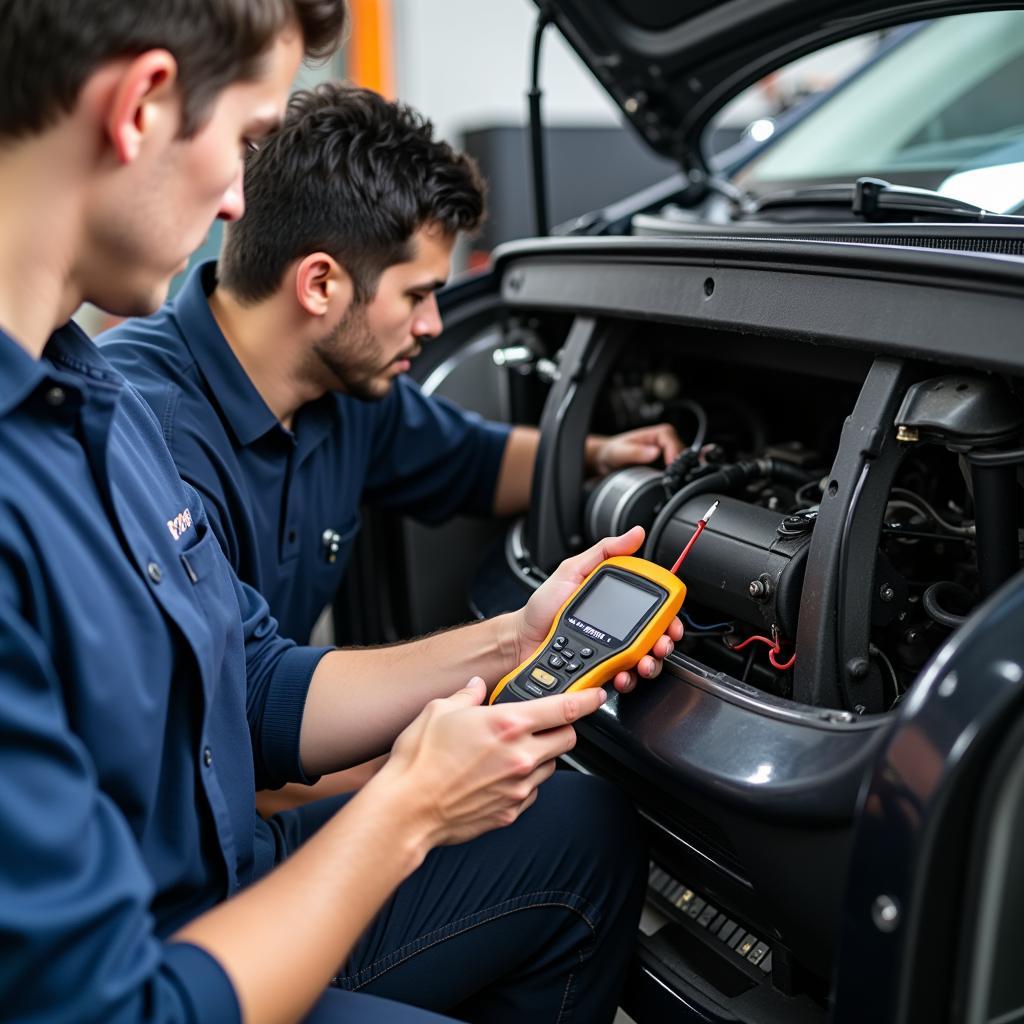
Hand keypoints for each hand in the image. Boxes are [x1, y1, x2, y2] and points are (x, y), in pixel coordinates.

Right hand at [376, 677, 606, 846]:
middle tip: (543, 725)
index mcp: (508, 724)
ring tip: (511, 753)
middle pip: (567, 739)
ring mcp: (519, 787)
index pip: (565, 708)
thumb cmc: (419, 760)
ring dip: (541, 757)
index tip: (596, 696)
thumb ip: (466, 695)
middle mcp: (521, 756)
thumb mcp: (439, 710)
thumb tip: (476, 687)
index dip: (587, 699)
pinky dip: (524, 783)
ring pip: (552, 767)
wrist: (406, 809)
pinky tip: (499, 778)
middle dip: (562, 729)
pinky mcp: (511, 811)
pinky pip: (531, 792)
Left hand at [514, 526, 683, 693]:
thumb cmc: (543, 607)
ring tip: (642, 663)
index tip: (671, 622)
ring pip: (645, 661)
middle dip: (665, 644)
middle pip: (656, 638)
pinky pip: (624, 678)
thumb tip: (635, 534)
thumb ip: (604, 552)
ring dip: (651, 664)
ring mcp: (611, 651)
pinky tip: (621, 674)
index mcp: (616, 603)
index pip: (653, 609)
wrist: (521, 640)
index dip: (669, 616)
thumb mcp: (572, 570)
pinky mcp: (601, 671)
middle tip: (659, 645)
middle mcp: (617, 628)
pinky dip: (628, 679)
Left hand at [589, 423, 683, 476]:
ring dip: (677, 475)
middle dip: (678, 468)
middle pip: (682, 455)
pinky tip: (666, 487)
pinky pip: (676, 475)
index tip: (670, 467)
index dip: (674, 455)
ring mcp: (667, 457)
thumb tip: (654, 452)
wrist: (605, 461)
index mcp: (659, 433)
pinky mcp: (666, 469)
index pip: (674, 442)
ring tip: (667, 484)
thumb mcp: (619, 452)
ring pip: (682, 466)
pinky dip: (674, 481)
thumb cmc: (612, 451)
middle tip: (670, 480)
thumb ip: (635, 452)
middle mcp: (666, 444)